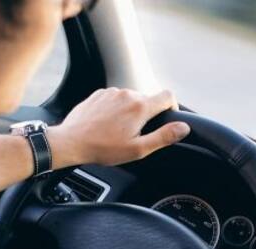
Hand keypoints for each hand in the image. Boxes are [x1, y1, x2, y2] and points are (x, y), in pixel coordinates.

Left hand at [48, 88, 190, 168]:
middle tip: (135, 134)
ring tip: (118, 131)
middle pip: (148, 99)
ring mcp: (111, 92)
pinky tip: (107, 125)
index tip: (166, 119)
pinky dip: (115, 109)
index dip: (172, 107)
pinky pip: (114, 99)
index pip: (168, 96)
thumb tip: (183, 128)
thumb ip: (163, 137)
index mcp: (140, 107)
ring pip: (130, 99)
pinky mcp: (99, 94)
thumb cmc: (103, 148)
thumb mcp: (138, 149)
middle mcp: (127, 94)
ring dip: (130, 112)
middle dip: (147, 115)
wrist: (71, 141)